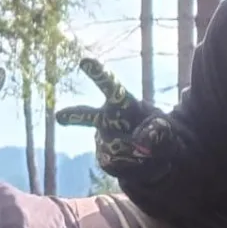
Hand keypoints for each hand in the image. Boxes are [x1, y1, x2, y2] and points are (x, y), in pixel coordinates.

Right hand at [55, 56, 176, 177]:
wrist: (152, 155)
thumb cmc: (158, 131)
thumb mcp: (167, 128)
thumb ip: (160, 131)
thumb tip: (143, 140)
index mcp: (123, 103)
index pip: (111, 86)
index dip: (98, 74)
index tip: (84, 61)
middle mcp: (107, 119)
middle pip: (88, 116)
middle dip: (75, 116)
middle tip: (59, 116)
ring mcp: (103, 140)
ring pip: (117, 148)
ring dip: (137, 153)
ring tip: (149, 152)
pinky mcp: (105, 158)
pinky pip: (120, 165)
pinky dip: (135, 166)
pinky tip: (140, 161)